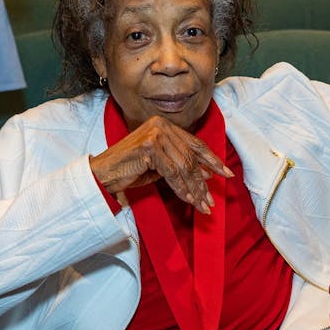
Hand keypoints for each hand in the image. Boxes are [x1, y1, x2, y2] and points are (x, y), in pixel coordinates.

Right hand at [89, 114, 232, 214]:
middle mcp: (161, 125)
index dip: (212, 160)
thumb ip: (182, 164)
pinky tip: (189, 200)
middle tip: (211, 200)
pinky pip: (173, 172)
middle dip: (203, 181)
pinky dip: (183, 188)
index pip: (195, 143)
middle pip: (190, 156)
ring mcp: (155, 134)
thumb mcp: (161, 166)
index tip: (226, 173)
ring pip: (184, 166)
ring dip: (195, 189)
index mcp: (164, 125)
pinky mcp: (149, 147)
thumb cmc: (130, 170)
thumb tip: (208, 173)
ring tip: (202, 205)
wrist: (102, 174)